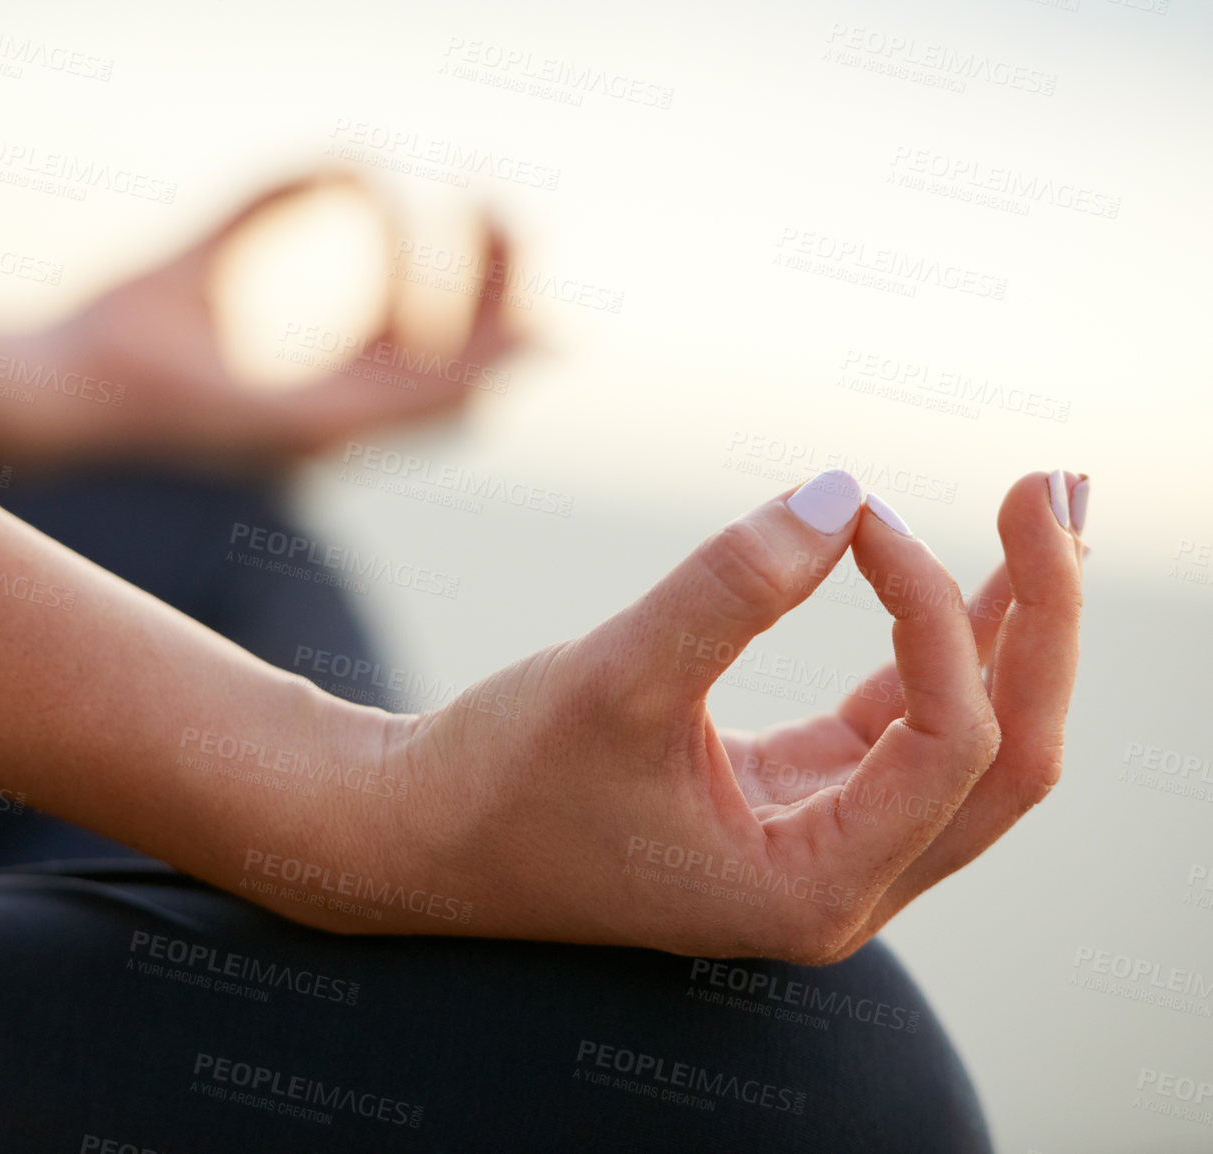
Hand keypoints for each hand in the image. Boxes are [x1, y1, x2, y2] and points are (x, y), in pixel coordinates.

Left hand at [9, 173, 521, 466]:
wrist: (56, 384)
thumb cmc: (116, 334)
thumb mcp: (212, 252)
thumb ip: (274, 204)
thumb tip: (353, 158)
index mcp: (315, 394)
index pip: (407, 335)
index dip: (426, 260)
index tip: (402, 180)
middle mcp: (333, 424)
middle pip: (450, 366)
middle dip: (493, 290)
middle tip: (510, 212)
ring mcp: (327, 438)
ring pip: (451, 387)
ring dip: (492, 315)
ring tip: (510, 229)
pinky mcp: (309, 436)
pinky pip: (413, 401)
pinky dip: (460, 358)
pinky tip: (498, 320)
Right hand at [385, 469, 1084, 961]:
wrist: (422, 833)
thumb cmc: (501, 779)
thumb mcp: (609, 679)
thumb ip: (727, 590)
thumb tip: (843, 493)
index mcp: (809, 890)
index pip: (947, 745)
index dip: (936, 616)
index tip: (861, 520)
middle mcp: (840, 882)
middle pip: (1006, 757)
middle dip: (1041, 620)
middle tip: (1051, 489)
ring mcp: (824, 844)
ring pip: (968, 740)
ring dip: (1011, 626)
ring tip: (1044, 507)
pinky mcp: (796, 799)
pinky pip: (903, 722)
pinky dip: (937, 643)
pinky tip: (964, 570)